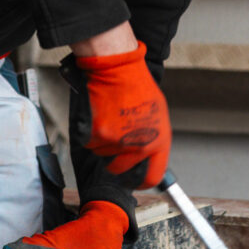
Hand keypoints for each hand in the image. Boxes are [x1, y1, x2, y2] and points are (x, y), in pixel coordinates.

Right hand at [74, 40, 170, 187]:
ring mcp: (117, 141)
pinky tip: (98, 115)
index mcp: (159, 141)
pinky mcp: (98, 134)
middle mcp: (139, 145)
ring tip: (108, 118)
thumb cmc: (138, 86)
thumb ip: (153, 137)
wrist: (118, 68)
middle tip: (112, 141)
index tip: (133, 178)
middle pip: (119, 169)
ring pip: (101, 154)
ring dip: (101, 141)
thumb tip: (146, 156)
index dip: (140, 181)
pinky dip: (89, 133)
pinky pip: (89, 143)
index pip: (151, 178)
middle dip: (113, 159)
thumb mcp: (158, 114)